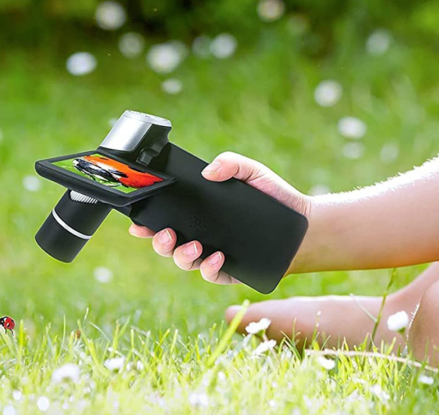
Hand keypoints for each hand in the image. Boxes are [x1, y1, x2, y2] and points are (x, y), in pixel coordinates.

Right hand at [129, 152, 310, 283]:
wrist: (302, 225)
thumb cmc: (275, 197)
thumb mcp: (253, 173)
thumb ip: (231, 164)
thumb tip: (207, 171)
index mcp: (201, 213)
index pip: (167, 217)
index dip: (147, 221)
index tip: (136, 221)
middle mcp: (202, 234)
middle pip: (167, 243)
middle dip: (158, 241)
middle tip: (164, 233)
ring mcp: (213, 254)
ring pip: (184, 261)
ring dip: (181, 255)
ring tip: (195, 245)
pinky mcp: (229, 271)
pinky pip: (210, 274)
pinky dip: (209, 267)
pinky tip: (218, 256)